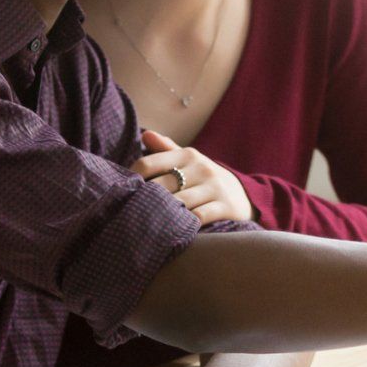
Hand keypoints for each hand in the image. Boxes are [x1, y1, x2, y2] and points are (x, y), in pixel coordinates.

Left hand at [133, 130, 255, 225]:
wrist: (244, 195)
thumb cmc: (205, 179)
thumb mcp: (189, 161)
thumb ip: (167, 149)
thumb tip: (145, 134)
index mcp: (188, 155)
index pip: (150, 163)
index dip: (132, 178)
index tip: (121, 193)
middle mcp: (202, 168)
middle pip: (162, 185)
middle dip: (144, 200)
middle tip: (127, 214)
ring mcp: (215, 187)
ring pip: (180, 202)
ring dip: (163, 215)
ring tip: (145, 226)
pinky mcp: (226, 206)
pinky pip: (200, 217)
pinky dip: (186, 225)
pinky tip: (173, 232)